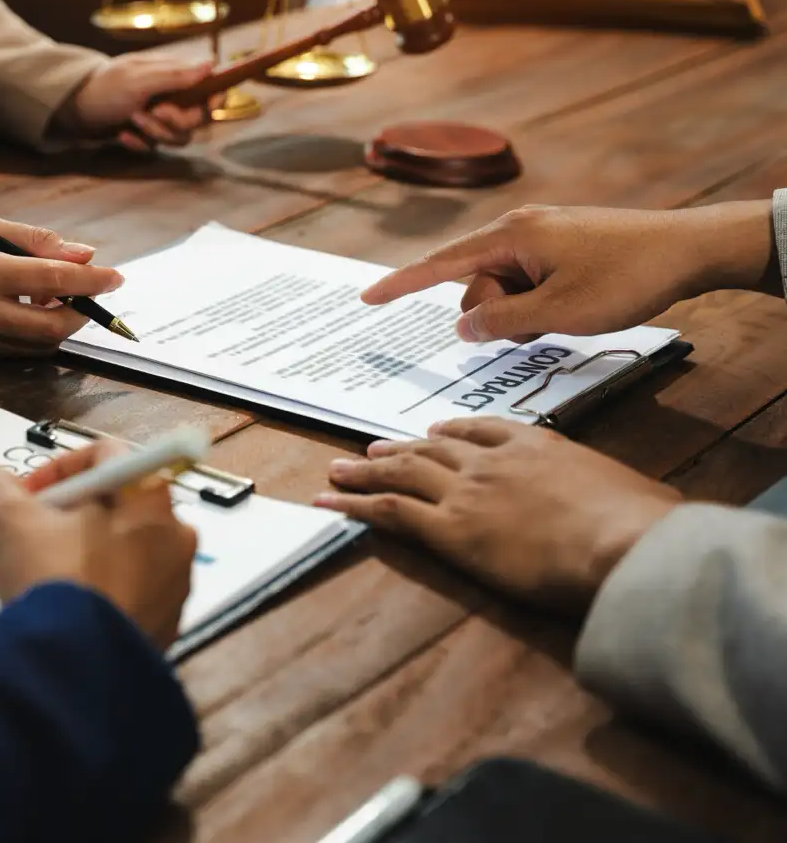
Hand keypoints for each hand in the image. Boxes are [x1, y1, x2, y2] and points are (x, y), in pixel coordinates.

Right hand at [0, 217, 123, 355]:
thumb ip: (34, 241)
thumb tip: (82, 255)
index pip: (54, 282)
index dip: (92, 283)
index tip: (116, 278)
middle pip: (52, 328)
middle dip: (81, 314)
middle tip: (89, 296)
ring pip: (37, 346)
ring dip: (58, 326)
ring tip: (55, 301)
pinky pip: (15, 353)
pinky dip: (33, 336)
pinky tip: (28, 314)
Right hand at [0, 441, 196, 647]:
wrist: (75, 669)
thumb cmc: (52, 577)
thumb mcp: (11, 521)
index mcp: (150, 496)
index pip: (104, 455)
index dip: (57, 469)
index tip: (26, 496)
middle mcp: (177, 535)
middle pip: (118, 503)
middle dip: (71, 511)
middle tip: (33, 533)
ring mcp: (177, 583)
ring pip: (126, 548)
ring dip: (87, 549)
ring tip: (48, 572)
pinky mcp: (168, 624)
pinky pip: (132, 590)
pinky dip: (103, 587)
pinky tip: (69, 605)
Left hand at [57, 51, 213, 152]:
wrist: (73, 108)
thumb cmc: (105, 87)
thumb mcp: (139, 79)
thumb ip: (175, 76)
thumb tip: (211, 64)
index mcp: (174, 76)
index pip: (211, 87)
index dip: (216, 99)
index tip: (208, 106)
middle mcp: (172, 97)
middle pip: (198, 119)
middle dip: (178, 120)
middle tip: (155, 111)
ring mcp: (160, 118)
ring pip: (179, 137)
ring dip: (155, 132)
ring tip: (132, 120)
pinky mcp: (146, 135)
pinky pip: (156, 147)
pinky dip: (139, 143)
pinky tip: (122, 135)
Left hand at [314, 418, 682, 613]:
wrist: (624, 542)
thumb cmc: (643, 524)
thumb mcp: (633, 496)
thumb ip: (614, 497)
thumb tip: (636, 512)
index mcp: (538, 446)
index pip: (484, 430)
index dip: (453, 431)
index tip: (434, 430)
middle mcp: (494, 462)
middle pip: (434, 448)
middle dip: (399, 448)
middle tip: (370, 448)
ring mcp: (467, 493)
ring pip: (402, 472)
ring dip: (364, 470)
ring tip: (337, 470)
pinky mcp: (450, 531)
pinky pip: (389, 511)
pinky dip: (352, 504)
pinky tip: (328, 501)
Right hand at [360, 202, 779, 343]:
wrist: (692, 250)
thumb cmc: (626, 277)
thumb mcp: (558, 311)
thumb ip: (501, 322)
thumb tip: (463, 326)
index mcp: (510, 235)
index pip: (440, 263)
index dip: (401, 283)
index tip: (367, 299)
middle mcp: (519, 228)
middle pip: (476, 285)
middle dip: (496, 315)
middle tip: (543, 322)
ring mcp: (542, 238)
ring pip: (505, 290)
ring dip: (524, 314)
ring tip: (568, 315)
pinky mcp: (562, 248)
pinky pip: (530, 284)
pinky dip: (541, 304)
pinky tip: (575, 307)